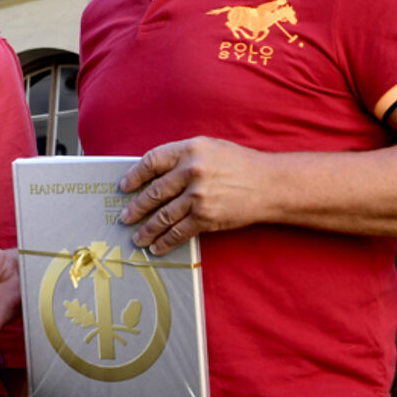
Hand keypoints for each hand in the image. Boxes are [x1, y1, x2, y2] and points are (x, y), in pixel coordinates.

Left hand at [119, 136, 269, 253]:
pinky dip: (165, 241)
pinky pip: (179, 231)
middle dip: (135, 208)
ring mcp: (198, 195)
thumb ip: (182, 157)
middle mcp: (191, 171)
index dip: (134, 175)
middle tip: (124, 218)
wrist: (271, 185)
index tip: (124, 187)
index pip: (151, 161)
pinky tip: (156, 247)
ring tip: (137, 238)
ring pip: (162, 216)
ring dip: (146, 230)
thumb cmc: (240, 164)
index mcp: (189, 149)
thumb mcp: (210, 149)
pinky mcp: (206, 216)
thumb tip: (153, 175)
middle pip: (153, 192)